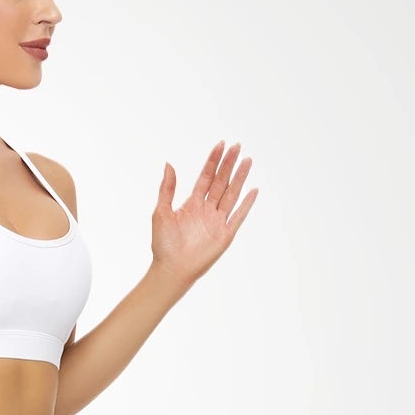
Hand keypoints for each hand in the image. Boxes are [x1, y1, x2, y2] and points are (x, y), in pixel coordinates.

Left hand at [151, 140, 258, 291]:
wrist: (171, 269)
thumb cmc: (163, 244)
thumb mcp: (161, 212)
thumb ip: (167, 189)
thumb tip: (169, 164)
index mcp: (193, 203)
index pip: (206, 177)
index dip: (213, 161)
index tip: (221, 145)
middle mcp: (207, 210)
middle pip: (221, 182)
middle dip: (228, 164)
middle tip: (237, 146)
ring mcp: (217, 221)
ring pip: (232, 194)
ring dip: (240, 178)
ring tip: (247, 160)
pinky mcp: (225, 235)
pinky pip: (238, 216)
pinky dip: (246, 204)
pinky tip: (253, 190)